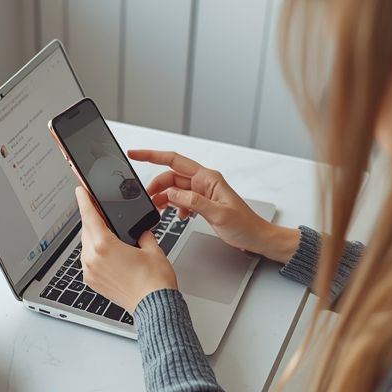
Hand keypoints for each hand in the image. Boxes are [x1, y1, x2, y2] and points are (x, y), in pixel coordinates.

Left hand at [75, 187, 176, 313]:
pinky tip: (111, 255)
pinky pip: (89, 261)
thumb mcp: (152, 248)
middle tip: (103, 214)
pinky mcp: (92, 282)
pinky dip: (96, 254)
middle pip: (87, 230)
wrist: (154, 306)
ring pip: (87, 246)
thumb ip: (142, 234)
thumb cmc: (154, 282)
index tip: (80, 191)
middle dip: (94, 220)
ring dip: (95, 238)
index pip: (90, 216)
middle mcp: (92, 259)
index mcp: (104, 246)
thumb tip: (138, 230)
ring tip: (113, 238)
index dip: (84, 200)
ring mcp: (90, 271)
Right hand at [128, 149, 299, 262]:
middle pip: (170, 176)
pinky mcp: (201, 203)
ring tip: (158, 211)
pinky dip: (174, 207)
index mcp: (207, 178)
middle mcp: (203, 182)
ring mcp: (202, 192)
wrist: (256, 237)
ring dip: (163, 199)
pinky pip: (180, 200)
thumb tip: (172, 193)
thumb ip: (193, 202)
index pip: (174, 161)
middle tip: (145, 200)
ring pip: (174, 189)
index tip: (134, 154)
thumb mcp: (218, 214)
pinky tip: (178, 217)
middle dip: (155, 186)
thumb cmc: (244, 225)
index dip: (152, 156)